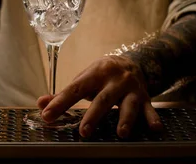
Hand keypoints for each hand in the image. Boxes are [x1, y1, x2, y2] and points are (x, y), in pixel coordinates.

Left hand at [37, 55, 162, 138]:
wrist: (132, 62)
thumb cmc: (101, 75)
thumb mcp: (84, 79)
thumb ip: (63, 93)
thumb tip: (40, 104)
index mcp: (95, 73)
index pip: (75, 89)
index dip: (60, 102)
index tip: (47, 115)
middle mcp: (114, 80)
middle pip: (102, 99)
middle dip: (94, 115)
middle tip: (84, 132)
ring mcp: (131, 89)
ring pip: (129, 105)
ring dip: (126, 119)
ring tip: (121, 133)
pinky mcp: (145, 98)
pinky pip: (150, 109)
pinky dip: (153, 118)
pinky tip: (155, 129)